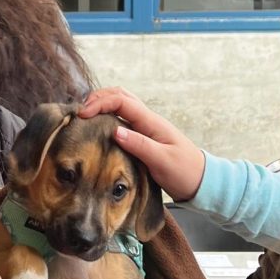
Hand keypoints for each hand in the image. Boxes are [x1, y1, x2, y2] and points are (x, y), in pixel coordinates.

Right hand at [79, 87, 205, 202]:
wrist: (200, 181)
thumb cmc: (184, 171)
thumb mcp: (162, 161)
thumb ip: (139, 145)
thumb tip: (115, 131)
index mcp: (151, 122)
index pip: (122, 101)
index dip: (100, 103)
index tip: (83, 114)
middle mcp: (147, 120)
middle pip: (120, 96)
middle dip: (98, 98)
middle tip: (80, 110)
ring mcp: (144, 128)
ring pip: (120, 106)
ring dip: (102, 105)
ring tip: (84, 115)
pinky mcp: (142, 138)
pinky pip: (122, 120)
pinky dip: (107, 117)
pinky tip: (97, 128)